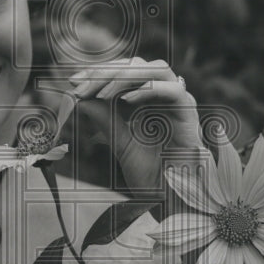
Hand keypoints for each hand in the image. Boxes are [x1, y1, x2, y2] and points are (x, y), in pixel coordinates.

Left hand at [69, 56, 205, 191]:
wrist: (172, 198)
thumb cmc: (150, 174)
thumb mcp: (118, 141)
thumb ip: (102, 118)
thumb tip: (77, 97)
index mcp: (148, 98)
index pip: (124, 70)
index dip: (98, 72)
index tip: (73, 81)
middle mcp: (165, 95)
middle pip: (137, 65)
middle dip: (106, 73)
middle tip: (81, 87)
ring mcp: (179, 101)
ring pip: (156, 69)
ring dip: (125, 77)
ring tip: (101, 94)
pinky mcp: (190, 113)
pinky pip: (172, 90)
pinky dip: (148, 90)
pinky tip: (125, 101)